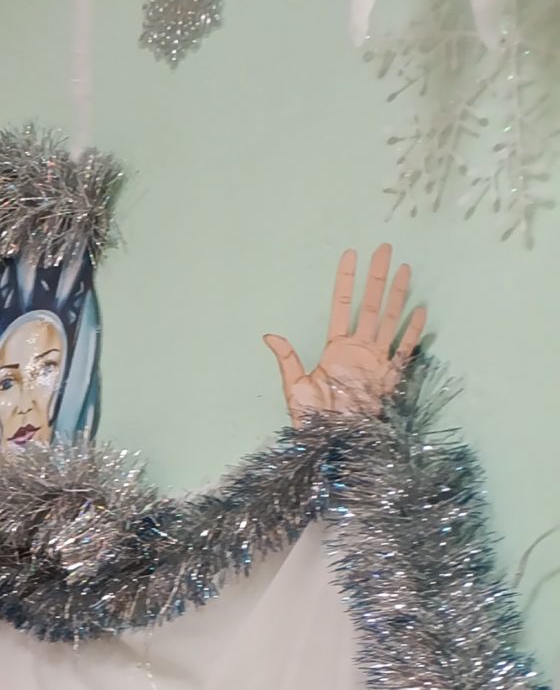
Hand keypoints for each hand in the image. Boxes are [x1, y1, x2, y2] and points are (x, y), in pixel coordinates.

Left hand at [265, 245, 424, 425]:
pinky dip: (413, 331)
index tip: (350, 255)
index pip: (341, 305)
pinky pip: (405, 349)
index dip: (346, 281)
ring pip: (391, 318)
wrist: (333, 440)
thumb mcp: (294, 387)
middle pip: (371, 304)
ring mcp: (376, 359)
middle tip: (385, 248)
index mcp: (335, 348)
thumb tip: (269, 335)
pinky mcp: (390, 375)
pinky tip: (421, 310)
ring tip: (406, 268)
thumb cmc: (312, 417)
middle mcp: (358, 348)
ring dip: (398, 294)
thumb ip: (287, 359)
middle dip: (377, 276)